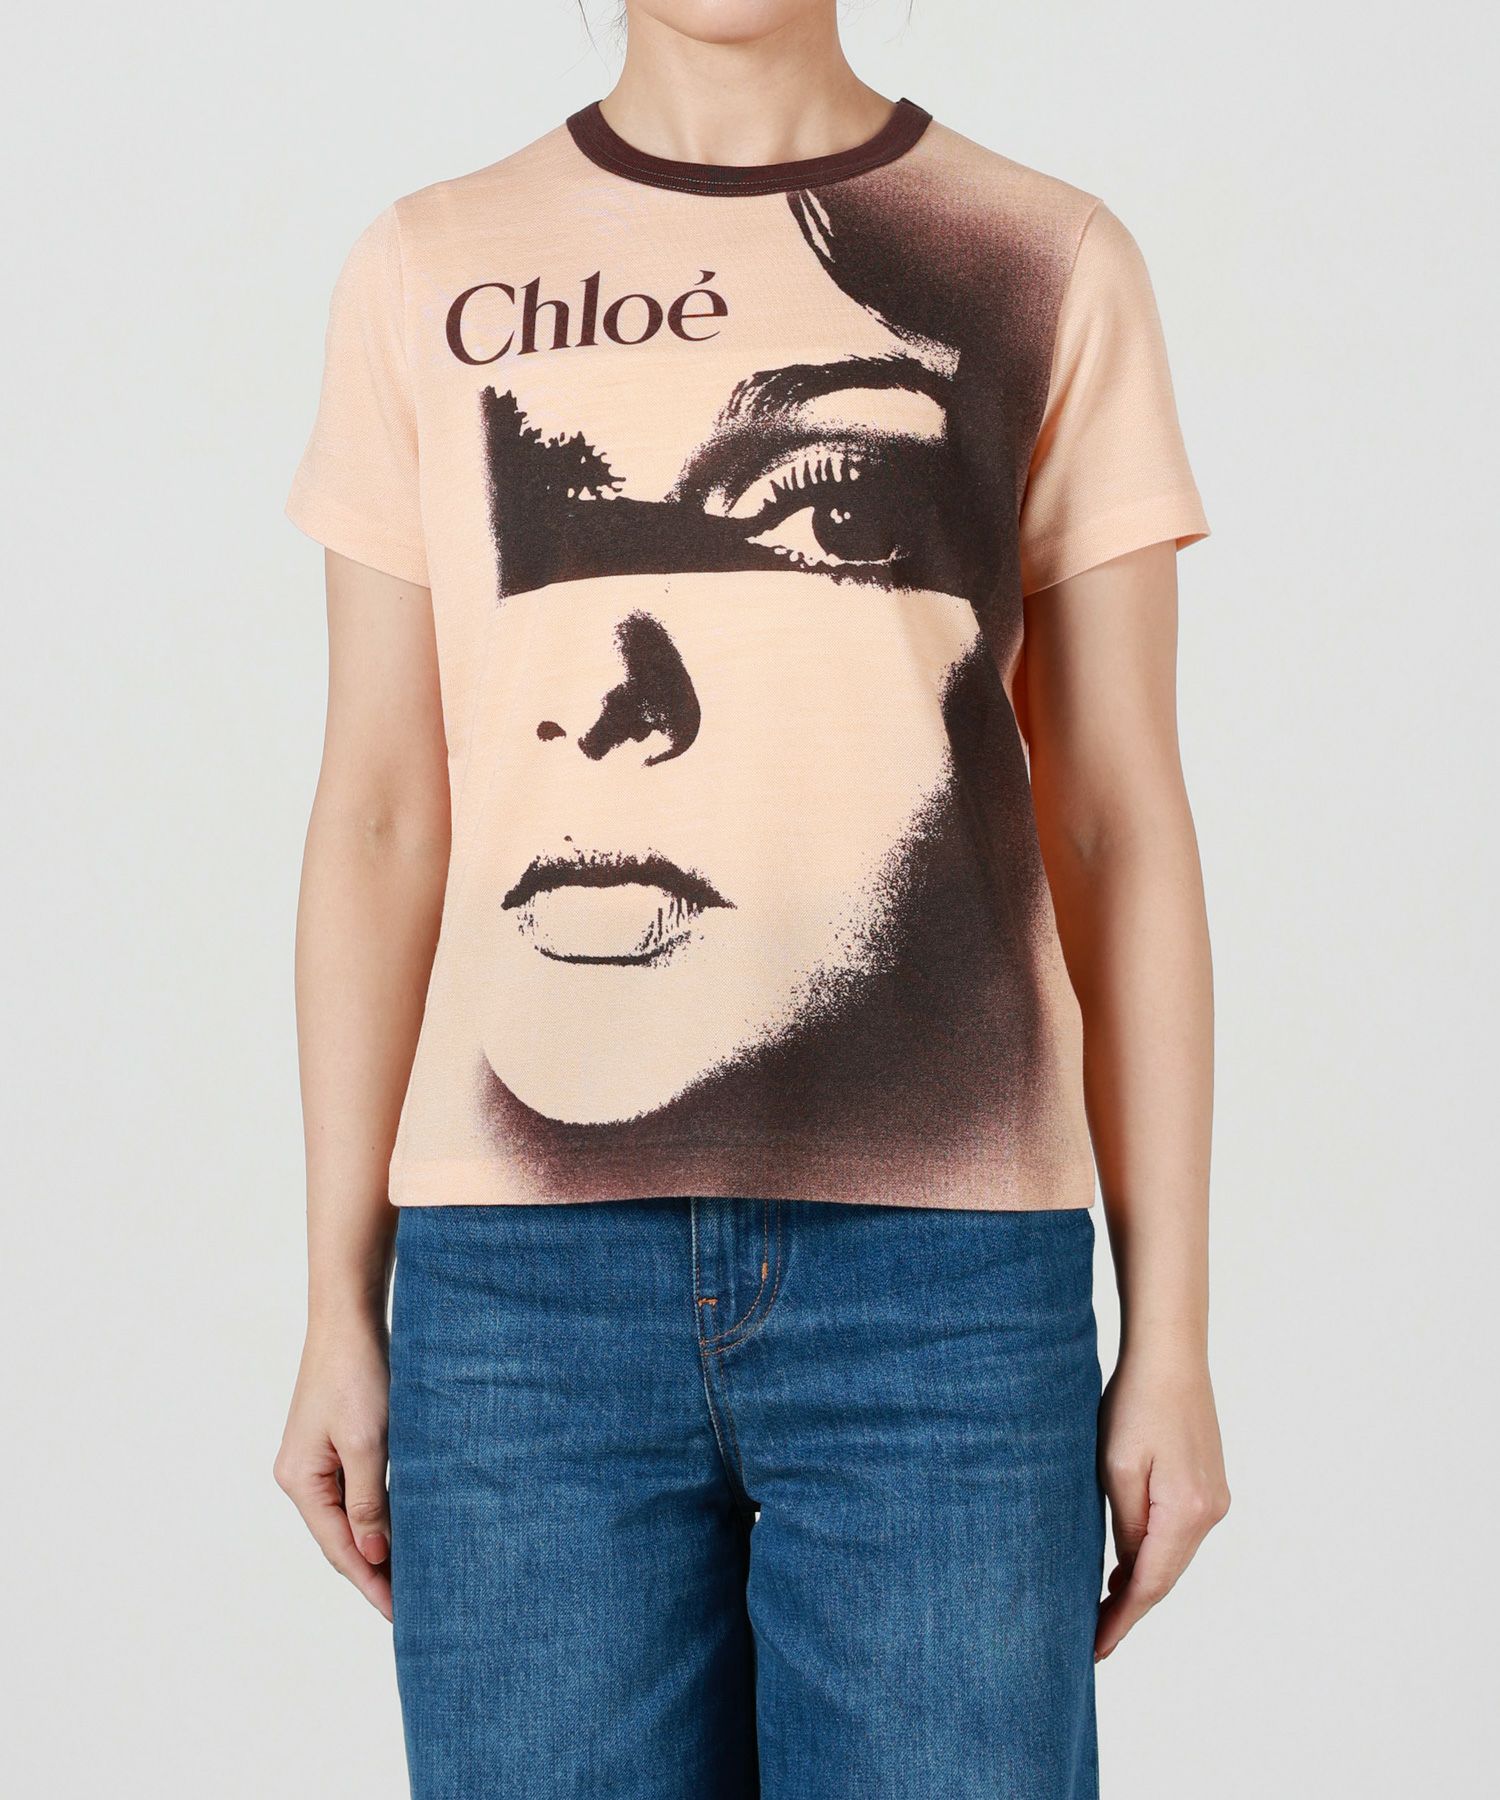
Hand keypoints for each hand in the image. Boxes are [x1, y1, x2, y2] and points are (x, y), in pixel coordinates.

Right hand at [274, 1312, 392, 1620]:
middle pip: (341, 1539)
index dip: (371, 1584)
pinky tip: (402, 1528)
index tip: (401, 1615)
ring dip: (378, 1545)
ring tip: (411, 1579)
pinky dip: (379, 1514)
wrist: (350, 1317)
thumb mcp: (367, 1443)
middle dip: (373, 1572)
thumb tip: (373, 1556)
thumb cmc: (357, 1374)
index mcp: (300, 1481)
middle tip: (412, 1608)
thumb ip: (369, 1501)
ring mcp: (317, 1460)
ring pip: (351, 1517)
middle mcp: (302, 1476)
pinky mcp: (337, 1442)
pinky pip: (357, 1492)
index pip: (340, 1549)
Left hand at [1095, 1343, 1228, 1660]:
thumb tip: (1130, 1566)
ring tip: (1103, 1608)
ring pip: (1172, 1557)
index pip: (1149, 1585)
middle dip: (1129, 1608)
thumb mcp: (1116, 1467)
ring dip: (1141, 1581)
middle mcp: (1210, 1513)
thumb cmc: (1135, 1403)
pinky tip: (1129, 1563)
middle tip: (1092, 1637)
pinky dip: (1154, 1554)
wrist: (1170, 1354)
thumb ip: (1126, 1525)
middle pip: (1165, 1577)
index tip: (1094, 1649)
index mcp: (1186, 1512)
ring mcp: (1215, 1499)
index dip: (1121, 1620)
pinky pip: (1178, 1534)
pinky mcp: (1208, 1484)